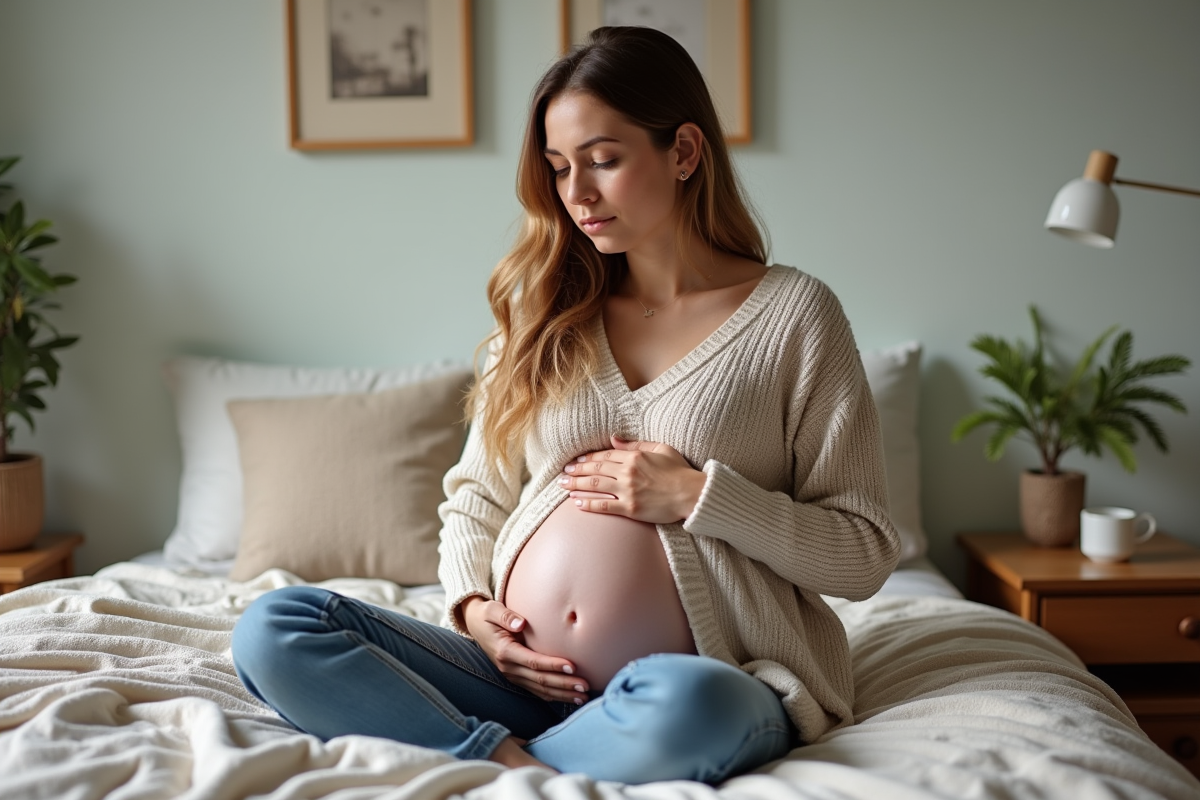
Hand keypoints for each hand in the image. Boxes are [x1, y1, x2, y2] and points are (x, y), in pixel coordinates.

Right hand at [460, 596, 588, 704]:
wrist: (475, 626)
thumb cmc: (487, 616)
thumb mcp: (491, 610)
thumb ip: (506, 616)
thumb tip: (521, 623)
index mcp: (504, 652)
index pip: (533, 662)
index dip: (553, 665)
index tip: (573, 666)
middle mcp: (508, 668)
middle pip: (540, 680)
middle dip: (563, 684)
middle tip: (585, 686)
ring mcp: (512, 675)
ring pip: (540, 690)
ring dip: (562, 694)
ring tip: (583, 696)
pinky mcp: (517, 678)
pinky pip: (537, 691)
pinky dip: (554, 695)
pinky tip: (570, 698)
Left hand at [559, 435, 705, 522]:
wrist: (692, 494)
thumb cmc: (680, 471)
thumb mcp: (661, 448)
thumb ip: (636, 444)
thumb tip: (614, 439)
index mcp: (635, 456)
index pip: (605, 456)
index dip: (588, 459)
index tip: (577, 461)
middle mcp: (628, 472)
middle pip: (596, 470)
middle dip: (577, 471)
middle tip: (563, 473)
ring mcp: (628, 491)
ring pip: (595, 486)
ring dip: (576, 485)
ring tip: (563, 486)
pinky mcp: (631, 508)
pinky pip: (604, 506)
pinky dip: (589, 504)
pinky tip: (577, 503)